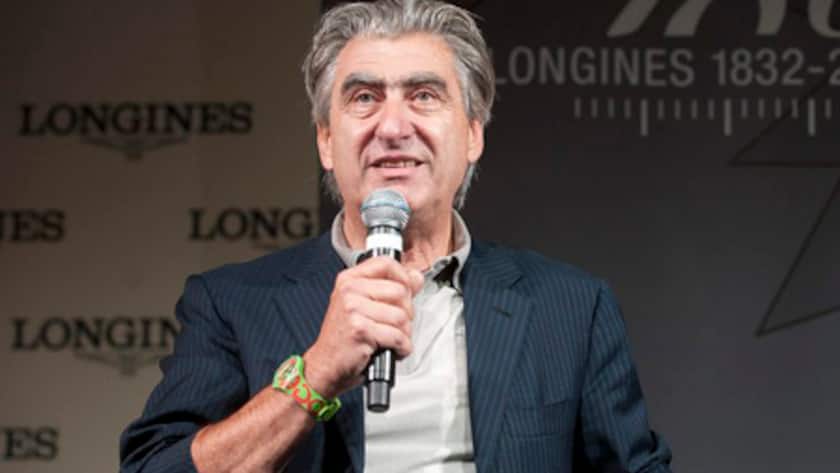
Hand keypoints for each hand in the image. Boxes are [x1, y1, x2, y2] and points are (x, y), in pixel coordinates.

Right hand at [302, 256, 423, 398]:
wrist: (326, 365)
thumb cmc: (344, 338)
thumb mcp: (363, 306)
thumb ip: (390, 288)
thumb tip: (416, 277)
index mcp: (349, 280)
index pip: (386, 264)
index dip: (404, 277)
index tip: (406, 291)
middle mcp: (349, 291)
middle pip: (400, 291)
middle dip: (407, 313)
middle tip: (394, 325)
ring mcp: (353, 309)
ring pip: (402, 316)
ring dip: (404, 334)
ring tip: (390, 339)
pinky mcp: (360, 330)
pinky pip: (397, 336)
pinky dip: (401, 348)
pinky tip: (391, 350)